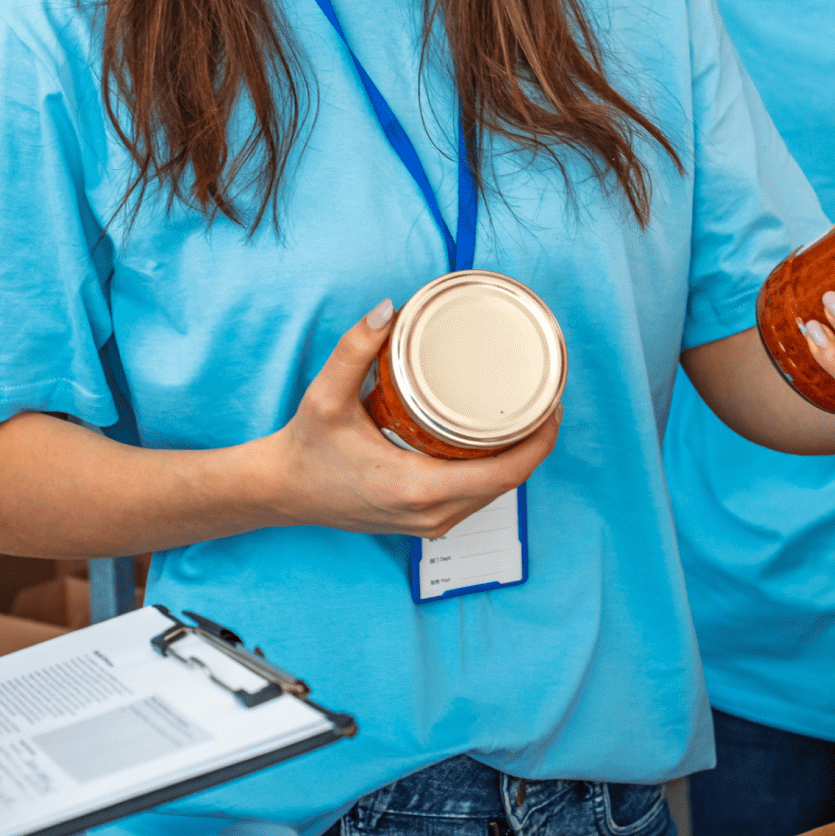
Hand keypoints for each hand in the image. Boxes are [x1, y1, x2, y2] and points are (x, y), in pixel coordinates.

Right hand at [264, 298, 561, 537]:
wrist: (282, 491)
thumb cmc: (306, 449)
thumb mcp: (326, 395)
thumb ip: (356, 349)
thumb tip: (389, 309)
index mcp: (418, 488)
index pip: (506, 473)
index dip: (540, 441)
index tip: (552, 405)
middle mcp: (431, 515)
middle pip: (509, 483)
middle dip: (535, 443)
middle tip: (544, 398)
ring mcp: (429, 525)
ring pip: (495, 495)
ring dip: (517, 459)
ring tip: (527, 415)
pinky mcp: (425, 524)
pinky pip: (476, 499)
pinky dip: (494, 473)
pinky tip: (498, 443)